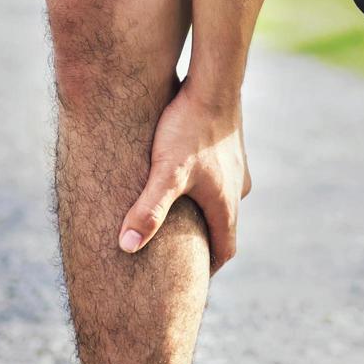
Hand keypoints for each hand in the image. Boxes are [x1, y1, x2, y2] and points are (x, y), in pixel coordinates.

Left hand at [119, 83, 252, 271]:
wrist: (213, 83)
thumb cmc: (187, 128)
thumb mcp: (165, 172)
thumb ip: (148, 210)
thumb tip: (127, 247)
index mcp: (224, 203)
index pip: (224, 250)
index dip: (208, 268)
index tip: (192, 280)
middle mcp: (236, 188)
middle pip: (224, 227)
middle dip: (204, 242)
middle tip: (182, 255)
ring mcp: (236, 166)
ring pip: (223, 199)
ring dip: (206, 211)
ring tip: (182, 216)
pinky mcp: (230, 145)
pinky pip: (220, 174)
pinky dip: (206, 184)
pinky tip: (188, 174)